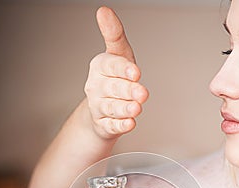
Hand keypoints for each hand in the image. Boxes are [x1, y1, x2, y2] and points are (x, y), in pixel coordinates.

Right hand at [85, 6, 148, 139]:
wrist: (102, 110)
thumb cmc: (115, 79)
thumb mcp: (118, 54)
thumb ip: (114, 34)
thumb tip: (103, 11)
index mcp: (99, 66)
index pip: (110, 65)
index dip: (123, 69)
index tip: (135, 72)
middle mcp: (96, 87)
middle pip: (113, 88)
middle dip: (128, 90)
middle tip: (142, 93)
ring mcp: (99, 107)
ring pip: (112, 107)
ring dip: (125, 108)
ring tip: (136, 108)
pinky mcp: (104, 124)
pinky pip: (112, 126)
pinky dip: (121, 125)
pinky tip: (130, 123)